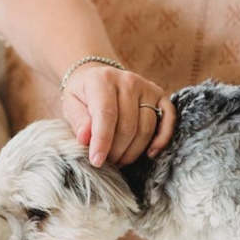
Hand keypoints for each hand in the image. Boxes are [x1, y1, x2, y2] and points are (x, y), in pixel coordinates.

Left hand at [61, 64, 175, 166]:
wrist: (98, 76)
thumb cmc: (83, 95)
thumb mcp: (71, 105)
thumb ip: (78, 121)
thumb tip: (85, 139)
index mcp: (103, 80)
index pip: (106, 114)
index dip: (102, 141)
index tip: (97, 161)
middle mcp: (128, 81)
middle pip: (128, 125)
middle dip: (117, 151)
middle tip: (107, 162)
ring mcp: (147, 88)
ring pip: (146, 128)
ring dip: (133, 151)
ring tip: (119, 160)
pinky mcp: (160, 96)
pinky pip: (168, 120)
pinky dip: (161, 139)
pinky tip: (150, 153)